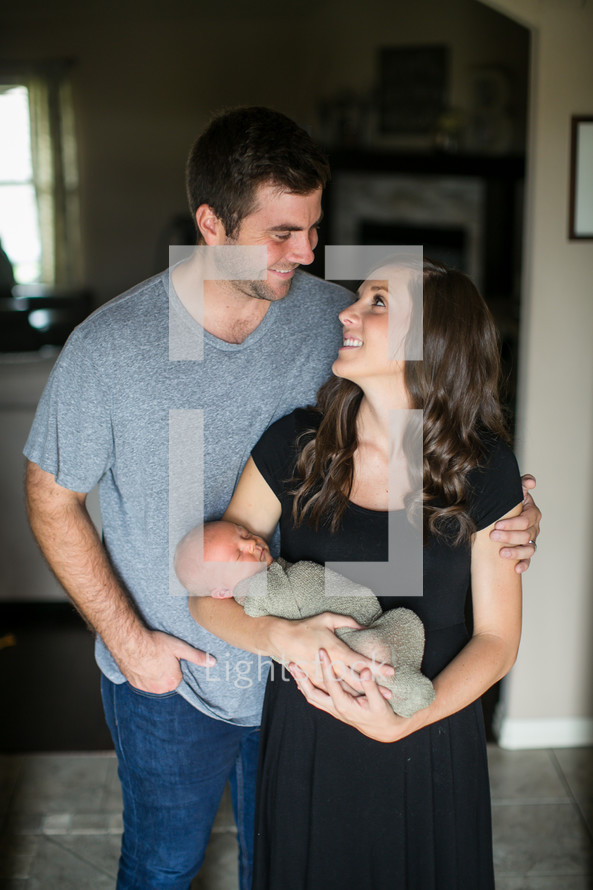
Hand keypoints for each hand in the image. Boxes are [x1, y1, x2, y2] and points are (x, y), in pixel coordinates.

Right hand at [118, 629, 215, 693]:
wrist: (130, 643)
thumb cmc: (156, 644)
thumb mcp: (180, 647)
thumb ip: (196, 657)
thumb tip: (212, 662)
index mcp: (173, 681)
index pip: (178, 675)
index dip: (174, 664)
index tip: (169, 656)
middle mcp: (159, 689)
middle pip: (166, 680)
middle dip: (164, 670)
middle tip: (160, 656)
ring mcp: (146, 687)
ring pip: (154, 681)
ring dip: (153, 673)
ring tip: (150, 658)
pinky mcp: (134, 684)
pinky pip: (142, 681)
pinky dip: (142, 674)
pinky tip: (142, 662)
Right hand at [269, 613, 393, 692]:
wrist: (283, 639)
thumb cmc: (306, 627)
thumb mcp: (327, 618)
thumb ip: (347, 622)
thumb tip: (363, 626)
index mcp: (335, 650)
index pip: (360, 661)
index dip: (376, 667)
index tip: (390, 671)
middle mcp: (330, 666)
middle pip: (356, 680)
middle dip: (373, 688)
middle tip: (390, 694)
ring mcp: (322, 676)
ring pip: (345, 690)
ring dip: (362, 695)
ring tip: (378, 700)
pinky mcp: (316, 681)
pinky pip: (332, 692)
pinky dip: (346, 697)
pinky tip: (357, 702)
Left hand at [288, 649, 403, 742]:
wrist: (383, 730)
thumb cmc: (382, 715)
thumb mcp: (379, 702)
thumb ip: (371, 686)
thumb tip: (365, 670)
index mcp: (344, 705)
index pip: (331, 683)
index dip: (326, 666)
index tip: (322, 650)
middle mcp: (335, 708)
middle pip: (312, 693)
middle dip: (301, 678)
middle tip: (292, 664)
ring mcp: (333, 709)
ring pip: (311, 697)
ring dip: (302, 683)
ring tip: (294, 669)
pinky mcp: (334, 708)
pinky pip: (316, 699)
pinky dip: (308, 689)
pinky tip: (304, 680)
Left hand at [491, 474, 540, 572]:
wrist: (503, 513)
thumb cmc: (509, 502)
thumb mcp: (514, 492)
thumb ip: (522, 484)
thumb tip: (530, 483)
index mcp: (532, 513)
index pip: (526, 519)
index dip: (512, 523)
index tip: (497, 524)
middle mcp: (534, 528)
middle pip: (526, 535)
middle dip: (509, 536)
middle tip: (493, 536)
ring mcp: (531, 540)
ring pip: (529, 549)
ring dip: (516, 552)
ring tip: (502, 553)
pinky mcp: (526, 552)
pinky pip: (528, 560)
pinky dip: (523, 565)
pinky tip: (515, 569)